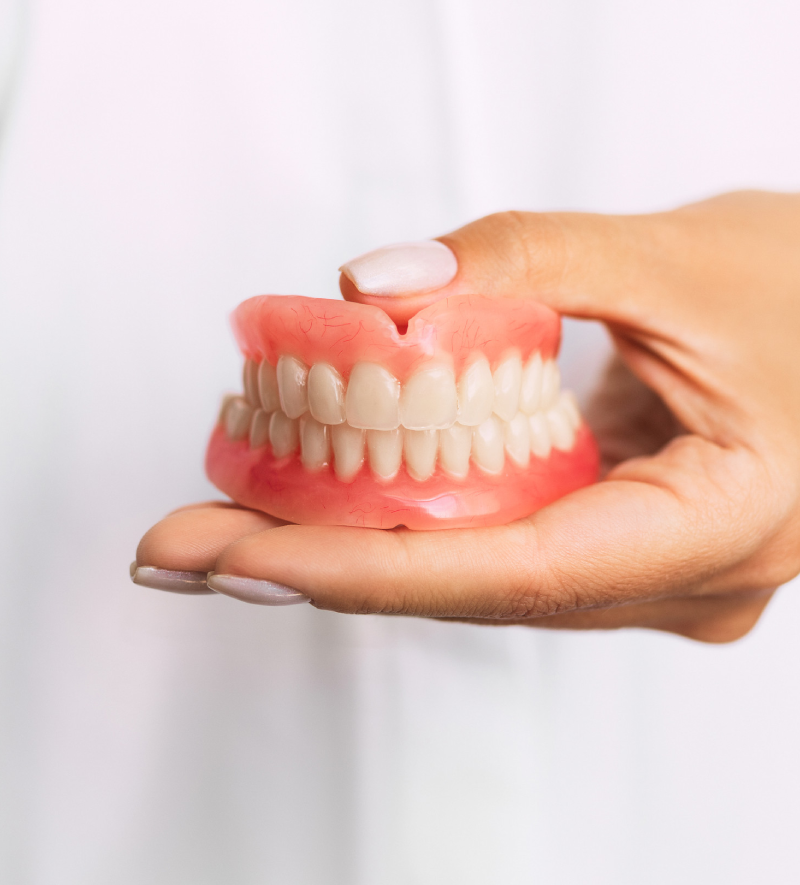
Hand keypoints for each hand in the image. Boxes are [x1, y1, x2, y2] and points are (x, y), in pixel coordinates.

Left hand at [134, 191, 799, 641]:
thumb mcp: (672, 256)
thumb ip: (523, 260)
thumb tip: (371, 288)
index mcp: (719, 524)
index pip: (512, 570)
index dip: (364, 567)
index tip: (238, 554)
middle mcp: (678, 580)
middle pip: (470, 586)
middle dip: (319, 565)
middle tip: (185, 544)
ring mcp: (648, 574)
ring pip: (475, 577)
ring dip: (352, 547)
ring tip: (228, 521)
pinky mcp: (617, 544)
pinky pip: (496, 547)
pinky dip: (409, 523)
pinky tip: (325, 503)